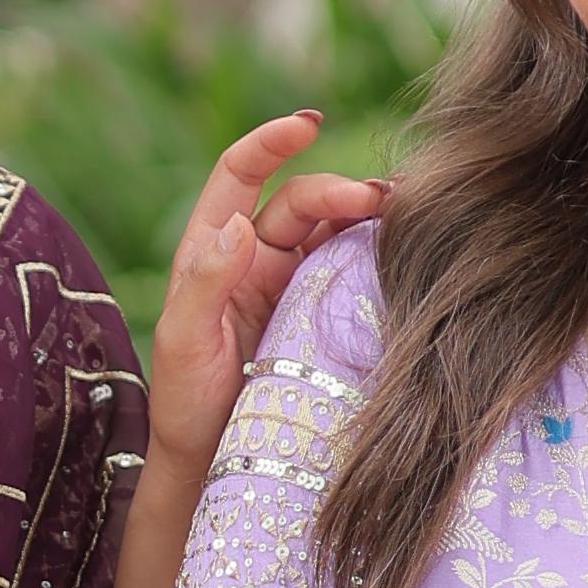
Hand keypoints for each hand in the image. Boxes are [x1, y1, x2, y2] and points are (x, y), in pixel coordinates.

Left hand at [146, 110, 387, 485]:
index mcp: (211, 251)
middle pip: (298, 201)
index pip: (238, 176)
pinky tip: (404, 249)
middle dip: (337, 190)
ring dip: (365, 214)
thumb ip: (204, 284)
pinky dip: (376, 251)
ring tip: (405, 212)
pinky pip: (350, 270)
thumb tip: (238, 227)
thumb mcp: (183, 344)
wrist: (214, 464)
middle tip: (380, 201)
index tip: (308, 124)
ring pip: (331, 230)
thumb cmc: (185, 405)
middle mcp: (252, 259)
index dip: (269, 143)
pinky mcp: (320, 316)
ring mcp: (289, 286)